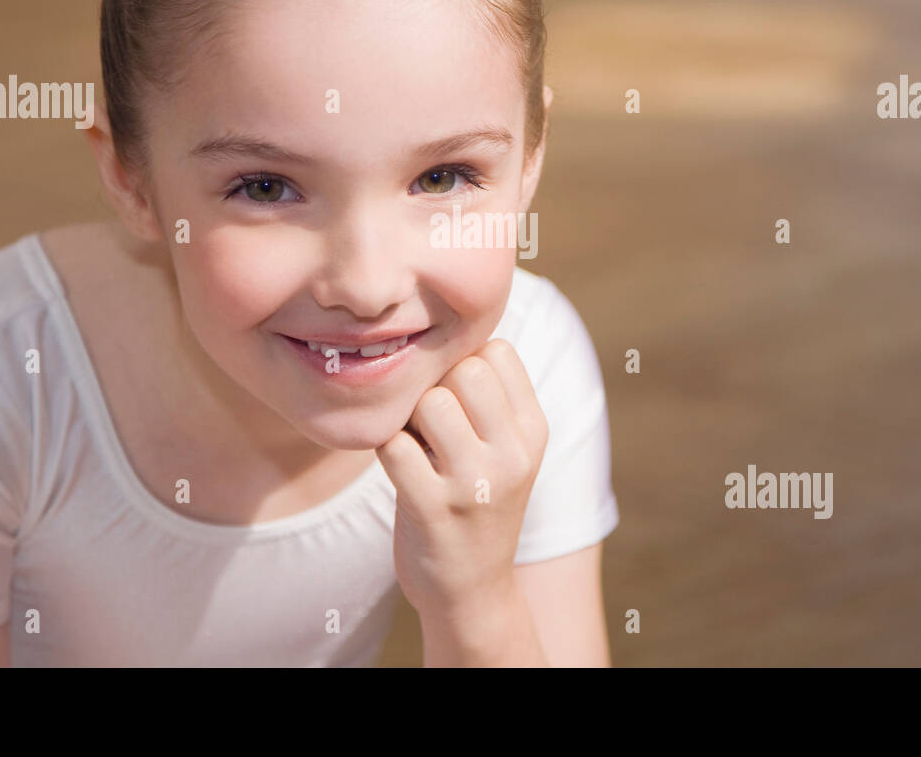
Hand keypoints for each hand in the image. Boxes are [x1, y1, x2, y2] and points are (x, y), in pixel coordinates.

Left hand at [375, 338, 548, 620]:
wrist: (473, 594)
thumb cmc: (476, 504)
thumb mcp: (505, 451)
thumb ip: (487, 398)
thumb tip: (443, 327)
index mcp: (533, 431)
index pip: (497, 351)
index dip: (462, 364)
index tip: (455, 399)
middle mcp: (513, 455)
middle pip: (463, 369)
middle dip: (435, 386)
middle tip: (428, 423)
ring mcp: (475, 485)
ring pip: (430, 401)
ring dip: (409, 417)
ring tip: (415, 444)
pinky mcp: (432, 510)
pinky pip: (394, 445)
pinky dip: (386, 449)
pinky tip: (399, 468)